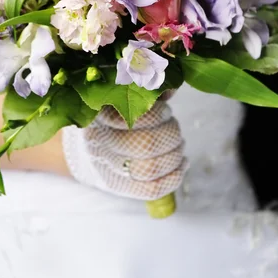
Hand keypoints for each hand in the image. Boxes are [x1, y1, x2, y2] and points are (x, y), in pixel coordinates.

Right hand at [62, 100, 187, 200]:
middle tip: (173, 125)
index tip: (165, 110)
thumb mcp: (126, 92)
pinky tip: (182, 164)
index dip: (156, 116)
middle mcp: (100, 141)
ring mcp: (107, 166)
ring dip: (175, 154)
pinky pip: (152, 189)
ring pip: (150, 168)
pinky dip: (175, 177)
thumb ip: (147, 88)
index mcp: (100, 112)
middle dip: (170, 134)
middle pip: (146, 145)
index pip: (130, 118)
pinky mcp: (119, 185)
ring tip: (177, 143)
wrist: (94, 140)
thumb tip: (169, 89)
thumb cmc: (116, 110)